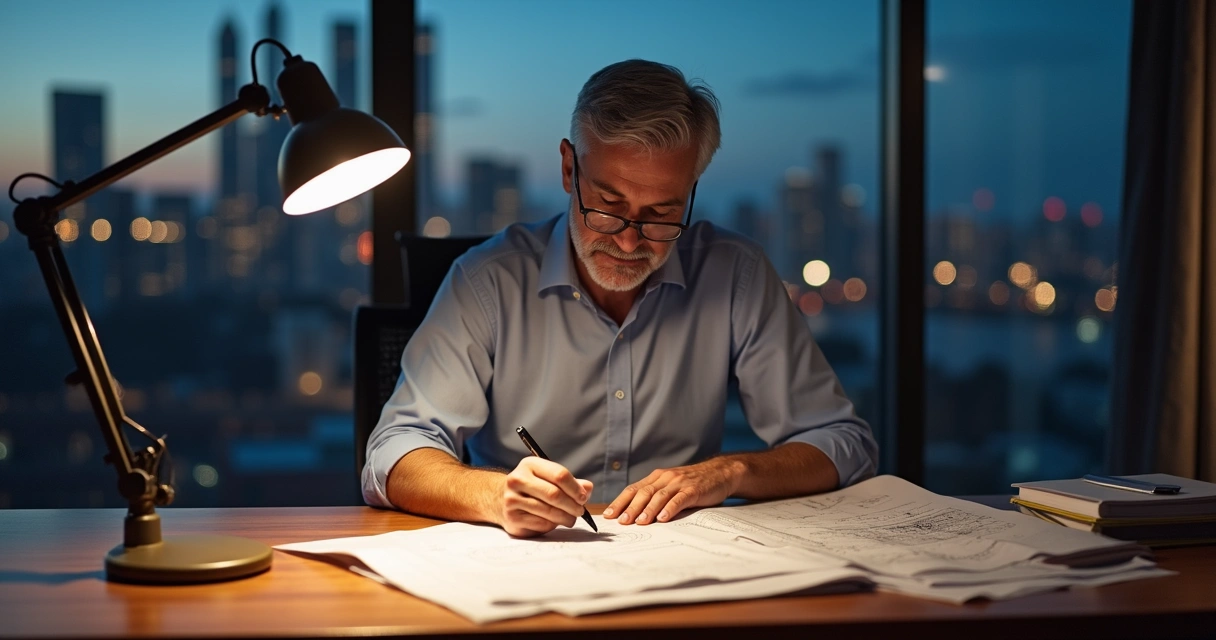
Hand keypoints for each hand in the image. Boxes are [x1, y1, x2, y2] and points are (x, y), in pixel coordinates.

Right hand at [496, 456, 592, 536]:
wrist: (500, 499)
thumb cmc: (532, 488)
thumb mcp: (548, 478)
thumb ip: (570, 483)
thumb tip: (587, 488)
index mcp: (530, 465)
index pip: (559, 475)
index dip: (575, 488)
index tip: (583, 497)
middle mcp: (518, 479)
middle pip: (554, 494)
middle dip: (572, 505)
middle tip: (580, 511)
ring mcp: (512, 499)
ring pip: (549, 511)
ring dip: (566, 517)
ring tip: (571, 519)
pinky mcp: (512, 518)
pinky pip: (541, 524)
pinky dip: (553, 525)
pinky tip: (554, 522)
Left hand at [603, 458, 743, 524]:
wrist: (720, 472)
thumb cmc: (693, 483)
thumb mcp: (671, 486)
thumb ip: (656, 496)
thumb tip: (635, 515)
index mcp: (656, 478)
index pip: (633, 489)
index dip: (620, 502)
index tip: (608, 515)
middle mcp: (665, 478)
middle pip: (643, 493)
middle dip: (630, 507)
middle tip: (621, 521)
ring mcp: (679, 483)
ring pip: (659, 496)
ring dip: (648, 509)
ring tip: (639, 522)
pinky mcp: (693, 490)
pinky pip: (679, 499)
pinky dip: (670, 508)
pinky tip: (663, 518)